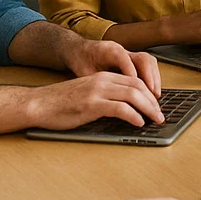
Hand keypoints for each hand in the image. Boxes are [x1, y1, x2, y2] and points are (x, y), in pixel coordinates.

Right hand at [29, 72, 164, 128]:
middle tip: (161, 115)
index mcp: (104, 76)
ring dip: (148, 108)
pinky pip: (119, 108)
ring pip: (133, 95)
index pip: (135, 80)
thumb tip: (124, 111)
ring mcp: (98, 91)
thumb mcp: (88, 94)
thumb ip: (105, 97)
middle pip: (138, 86)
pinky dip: (133, 115)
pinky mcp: (92, 104)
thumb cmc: (61, 103)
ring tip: (156, 120)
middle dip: (153, 101)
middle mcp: (104, 80)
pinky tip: (139, 123)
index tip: (157, 105)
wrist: (40, 103)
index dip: (149, 93)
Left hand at [62, 36, 161, 97]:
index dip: (131, 74)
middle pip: (142, 59)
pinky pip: (148, 65)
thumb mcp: (82, 72)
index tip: (135, 91)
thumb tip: (100, 98)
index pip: (123, 58)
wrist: (80, 50)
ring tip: (155, 96)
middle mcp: (122, 50)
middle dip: (150, 78)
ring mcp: (129, 53)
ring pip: (148, 61)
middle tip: (152, 96)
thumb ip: (93, 82)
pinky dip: (152, 78)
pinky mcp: (132, 59)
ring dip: (154, 78)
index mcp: (108, 50)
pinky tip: (152, 91)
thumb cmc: (81, 61)